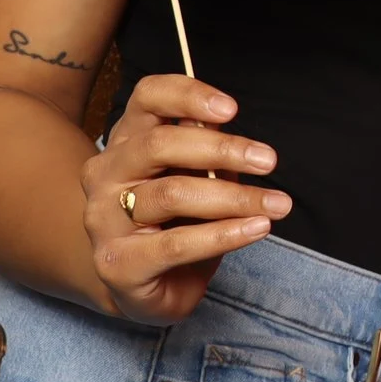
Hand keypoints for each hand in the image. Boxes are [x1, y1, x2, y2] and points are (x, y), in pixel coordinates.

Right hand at [78, 75, 289, 324]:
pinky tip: (256, 228)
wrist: (142, 286)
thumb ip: (206, 149)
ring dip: (234, 197)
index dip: (188, 96)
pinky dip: (223, 234)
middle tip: (268, 160)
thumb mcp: (194, 176)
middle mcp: (106, 173)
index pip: (147, 98)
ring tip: (276, 204)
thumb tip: (230, 127)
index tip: (232, 110)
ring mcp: (104, 219)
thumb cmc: (175, 221)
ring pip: (172, 194)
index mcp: (126, 140)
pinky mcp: (117, 263)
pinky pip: (176, 243)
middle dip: (221, 149)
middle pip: (159, 145)